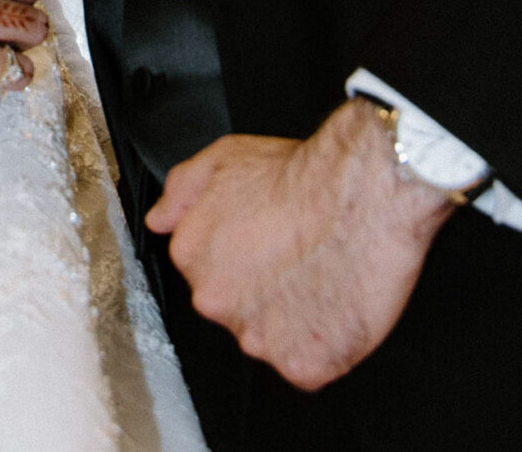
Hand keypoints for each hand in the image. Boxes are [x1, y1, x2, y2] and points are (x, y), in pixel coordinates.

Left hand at [145, 99, 453, 390]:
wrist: (361, 195)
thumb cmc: (301, 175)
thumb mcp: (224, 157)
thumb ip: (182, 188)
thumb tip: (160, 218)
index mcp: (192, 255)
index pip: (207, 272)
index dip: (242, 256)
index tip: (266, 243)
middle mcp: (214, 301)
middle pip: (235, 309)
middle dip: (261, 291)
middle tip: (295, 259)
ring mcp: (256, 338)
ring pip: (270, 338)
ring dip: (291, 319)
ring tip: (319, 277)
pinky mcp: (300, 365)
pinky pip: (307, 364)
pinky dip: (323, 345)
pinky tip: (334, 306)